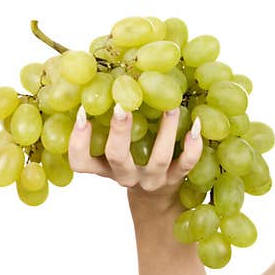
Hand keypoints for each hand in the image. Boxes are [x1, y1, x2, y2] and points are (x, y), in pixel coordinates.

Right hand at [68, 103, 202, 198]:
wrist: (156, 198)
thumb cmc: (130, 161)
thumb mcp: (113, 146)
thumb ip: (105, 122)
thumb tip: (105, 76)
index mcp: (104, 167)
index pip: (80, 161)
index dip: (78, 142)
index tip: (82, 114)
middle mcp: (126, 175)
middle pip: (118, 157)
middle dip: (119, 132)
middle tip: (122, 107)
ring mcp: (152, 178)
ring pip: (159, 158)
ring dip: (165, 131)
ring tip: (171, 107)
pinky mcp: (176, 178)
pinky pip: (186, 163)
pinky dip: (193, 145)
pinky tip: (196, 124)